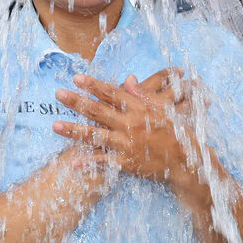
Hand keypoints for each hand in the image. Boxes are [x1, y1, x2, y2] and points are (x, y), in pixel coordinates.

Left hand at [53, 74, 201, 189]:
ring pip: (96, 136)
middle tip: (58, 94)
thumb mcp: (162, 109)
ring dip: (74, 131)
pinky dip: (89, 163)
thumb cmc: (176, 133)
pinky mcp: (128, 163)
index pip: (112, 94)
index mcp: (139, 109)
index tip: (76, 78)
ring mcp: (128, 145)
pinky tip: (72, 163)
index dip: (93, 85)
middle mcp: (131, 125)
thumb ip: (142, 95)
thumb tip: (127, 79)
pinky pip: (105, 163)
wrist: (188, 162)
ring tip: (55, 125)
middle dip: (77, 102)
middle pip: (99, 111)